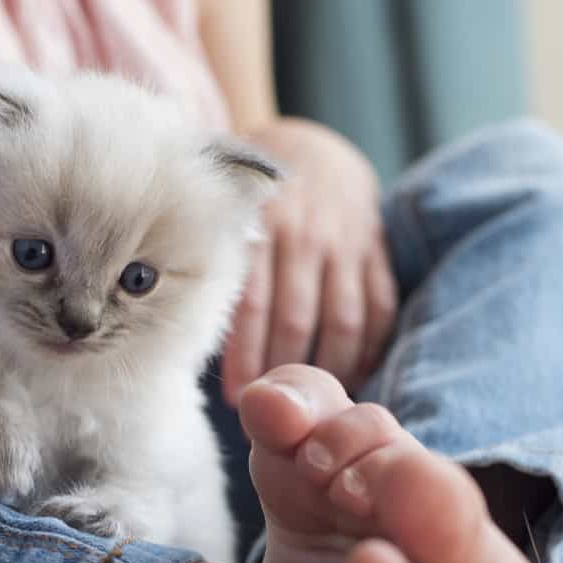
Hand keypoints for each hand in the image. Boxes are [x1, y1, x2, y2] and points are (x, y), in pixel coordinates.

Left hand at [220, 117, 397, 405]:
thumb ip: (217, 265)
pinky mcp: (377, 251)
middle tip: (271, 413)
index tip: (236, 398)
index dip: (244, 357)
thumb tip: (181, 329)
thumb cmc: (255, 200)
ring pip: (342, 320)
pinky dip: (370, 349)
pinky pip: (380, 308)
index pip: (252, 305)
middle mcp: (305, 235)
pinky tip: (354, 377)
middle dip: (282, 371)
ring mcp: (346, 243)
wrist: (315, 149)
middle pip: (296, 320)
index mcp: (260, 228)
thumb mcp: (229, 217)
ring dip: (327, 368)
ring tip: (312, 404)